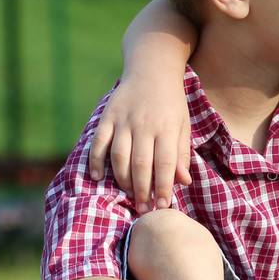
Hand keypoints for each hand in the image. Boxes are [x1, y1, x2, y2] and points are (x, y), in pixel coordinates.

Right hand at [87, 72, 191, 212]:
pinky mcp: (107, 116)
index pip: (166, 163)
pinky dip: (95, 161)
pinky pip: (98, 142)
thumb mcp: (183, 125)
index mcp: (167, 128)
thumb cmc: (171, 103)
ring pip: (119, 156)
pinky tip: (97, 177)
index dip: (164, 186)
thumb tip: (183, 182)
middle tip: (144, 209)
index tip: (163, 206)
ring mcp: (123, 121)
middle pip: (141, 163)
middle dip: (143, 190)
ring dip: (122, 180)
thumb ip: (181, 153)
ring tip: (129, 195)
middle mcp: (144, 125)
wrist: (152, 70)